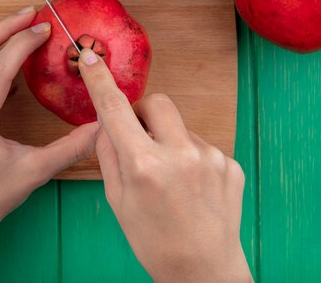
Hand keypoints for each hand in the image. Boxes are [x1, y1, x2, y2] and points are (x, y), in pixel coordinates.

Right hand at [78, 49, 251, 282]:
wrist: (203, 270)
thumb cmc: (154, 240)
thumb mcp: (117, 200)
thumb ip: (109, 154)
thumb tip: (106, 121)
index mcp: (145, 166)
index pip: (115, 109)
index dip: (100, 80)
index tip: (91, 58)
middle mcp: (180, 155)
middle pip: (157, 101)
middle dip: (144, 112)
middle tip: (140, 136)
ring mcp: (211, 157)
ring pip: (180, 126)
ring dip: (169, 140)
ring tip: (172, 178)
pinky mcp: (230, 163)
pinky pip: (201, 144)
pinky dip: (191, 156)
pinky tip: (192, 187)